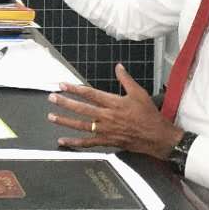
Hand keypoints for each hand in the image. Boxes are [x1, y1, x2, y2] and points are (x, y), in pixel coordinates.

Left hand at [47, 63, 183, 158]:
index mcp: (113, 103)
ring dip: (64, 121)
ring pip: (81, 125)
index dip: (75, 89)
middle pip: (81, 109)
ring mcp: (105, 130)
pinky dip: (74, 142)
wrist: (157, 137)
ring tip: (51, 117)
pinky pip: (87, 143)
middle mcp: (107, 116)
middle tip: (52, 98)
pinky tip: (62, 141)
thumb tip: (118, 66)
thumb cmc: (149, 115)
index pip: (90, 94)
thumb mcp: (139, 93)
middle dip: (65, 102)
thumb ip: (126, 79)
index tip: (62, 85)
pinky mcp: (107, 141)